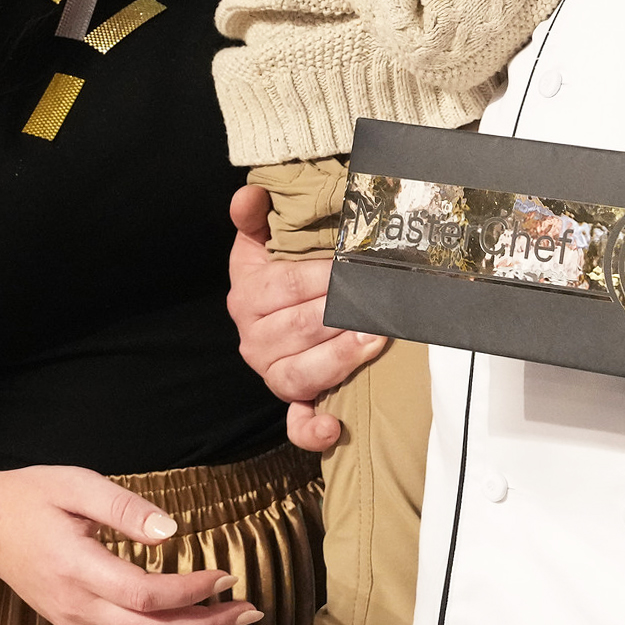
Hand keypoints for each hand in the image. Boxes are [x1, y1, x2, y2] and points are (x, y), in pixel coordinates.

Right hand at [0, 464, 259, 624]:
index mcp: (78, 568)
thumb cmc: (34, 497)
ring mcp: (74, 624)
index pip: (145, 596)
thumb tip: (172, 532)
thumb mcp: (77, 484)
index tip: (226, 575)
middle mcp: (76, 606)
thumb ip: (125, 509)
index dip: (192, 592)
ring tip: (228, 623)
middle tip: (249, 609)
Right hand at [227, 183, 385, 452]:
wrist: (272, 307)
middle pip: (298, 330)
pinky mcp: (291, 400)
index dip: (321, 278)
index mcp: (247, 296)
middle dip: (340, 316)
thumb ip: (255, 214)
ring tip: (374, 340)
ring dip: (339, 359)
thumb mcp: (262, 239)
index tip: (352, 267)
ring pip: (301, 374)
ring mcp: (272, 373)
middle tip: (376, 305)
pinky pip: (296, 421)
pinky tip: (332, 427)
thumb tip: (249, 195)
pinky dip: (311, 428)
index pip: (285, 287)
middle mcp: (254, 340)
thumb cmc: (276, 269)